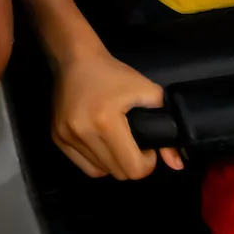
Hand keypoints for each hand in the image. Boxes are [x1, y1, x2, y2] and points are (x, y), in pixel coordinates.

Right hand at [50, 47, 181, 179]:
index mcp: (106, 122)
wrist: (76, 60)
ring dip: (114, 164)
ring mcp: (66, 137)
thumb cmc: (113, 74)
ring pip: (99, 172)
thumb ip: (166, 126)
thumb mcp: (147, 92)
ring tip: (118, 145)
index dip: (147, 164)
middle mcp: (83, 133)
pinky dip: (97, 162)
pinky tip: (102, 145)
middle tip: (135, 147)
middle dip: (132, 164)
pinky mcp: (57, 138)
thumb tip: (177, 163)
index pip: (132, 168)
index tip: (148, 149)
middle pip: (117, 173)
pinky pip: (83, 165)